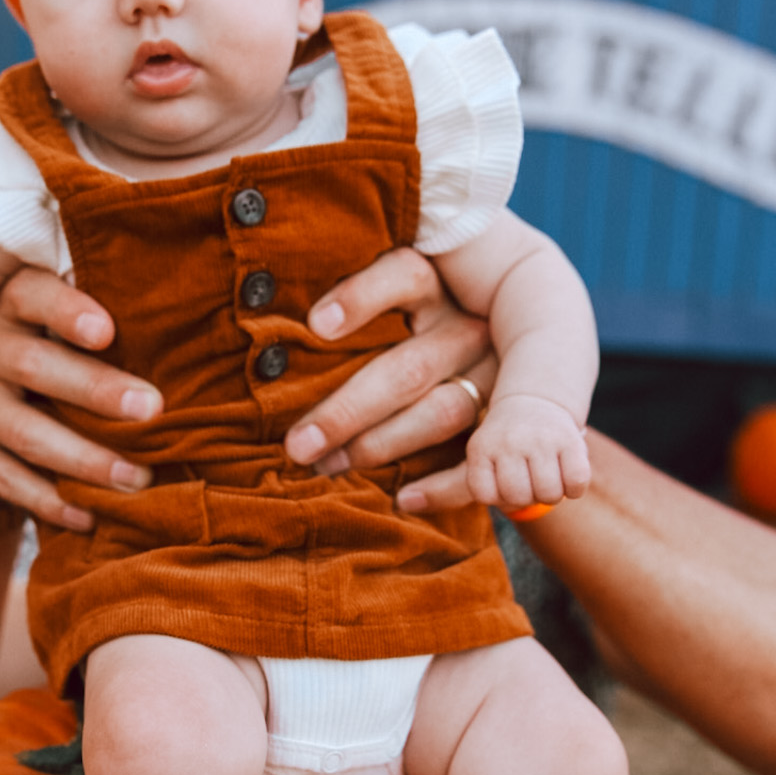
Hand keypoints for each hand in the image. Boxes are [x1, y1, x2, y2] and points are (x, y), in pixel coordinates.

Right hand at [0, 266, 162, 531]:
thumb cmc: (51, 367)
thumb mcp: (61, 336)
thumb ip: (102, 334)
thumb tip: (186, 347)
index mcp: (7, 304)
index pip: (31, 295)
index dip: (67, 311)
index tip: (109, 332)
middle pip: (33, 365)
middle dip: (96, 390)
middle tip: (151, 411)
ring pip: (25, 431)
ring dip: (86, 459)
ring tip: (138, 478)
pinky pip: (4, 477)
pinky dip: (51, 500)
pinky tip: (91, 515)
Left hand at [281, 247, 494, 474]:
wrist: (507, 352)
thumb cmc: (395, 330)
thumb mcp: (382, 307)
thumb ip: (340, 321)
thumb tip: (268, 353)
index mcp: (435, 285)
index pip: (405, 274)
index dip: (362, 296)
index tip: (315, 326)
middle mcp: (466, 326)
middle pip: (409, 368)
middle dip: (347, 411)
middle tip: (298, 445)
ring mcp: (494, 373)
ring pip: (444, 411)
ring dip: (380, 446)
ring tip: (328, 467)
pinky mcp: (505, 417)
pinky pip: (481, 458)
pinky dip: (445, 487)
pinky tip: (404, 500)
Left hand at [458, 394, 590, 513]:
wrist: (535, 400)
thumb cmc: (508, 444)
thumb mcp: (483, 457)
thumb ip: (473, 486)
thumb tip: (465, 504)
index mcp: (481, 447)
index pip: (485, 495)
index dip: (498, 497)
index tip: (504, 481)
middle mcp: (509, 441)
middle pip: (518, 497)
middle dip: (527, 497)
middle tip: (530, 481)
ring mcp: (540, 439)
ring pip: (549, 494)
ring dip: (551, 495)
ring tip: (547, 478)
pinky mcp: (570, 440)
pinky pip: (576, 483)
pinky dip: (574, 489)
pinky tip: (567, 476)